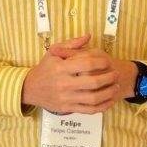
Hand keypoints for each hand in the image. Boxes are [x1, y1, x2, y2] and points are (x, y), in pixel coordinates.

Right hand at [21, 35, 135, 113]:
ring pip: (93, 98)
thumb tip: (89, 36)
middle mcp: (64, 84)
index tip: (108, 61)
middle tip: (116, 74)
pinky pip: (88, 110)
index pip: (86, 64)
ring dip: (108, 93)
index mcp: (61, 68)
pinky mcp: (67, 109)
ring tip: (115, 86)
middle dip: (108, 78)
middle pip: (92, 82)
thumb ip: (72, 44)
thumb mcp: (53, 52)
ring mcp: (66, 98)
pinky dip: (102, 106)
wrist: (30, 89)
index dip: (100, 62)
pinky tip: (109, 101)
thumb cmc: (44, 68)